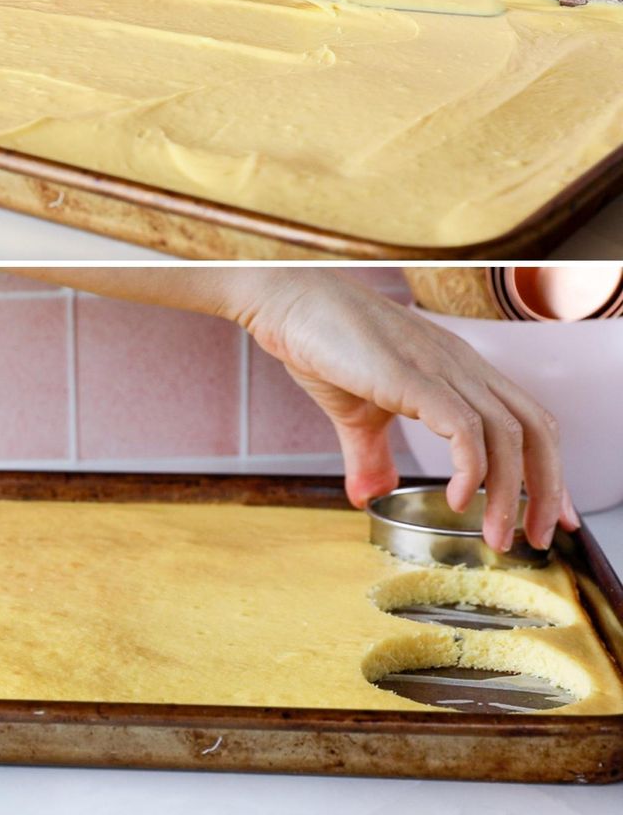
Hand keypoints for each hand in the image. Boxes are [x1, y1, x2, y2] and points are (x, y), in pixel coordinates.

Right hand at [228, 269, 578, 552]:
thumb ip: (371, 454)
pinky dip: (471, 468)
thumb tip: (370, 496)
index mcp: (459, 371)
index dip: (549, 470)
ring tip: (495, 534)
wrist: (290, 303)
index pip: (529, 420)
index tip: (551, 518)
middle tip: (535, 539)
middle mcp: (462, 366)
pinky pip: (463, 426)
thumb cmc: (324, 343)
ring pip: (506, 433)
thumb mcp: (356, 412)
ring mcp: (439, 368)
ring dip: (509, 492)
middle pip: (535, 429)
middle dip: (546, 490)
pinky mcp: (410, 376)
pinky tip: (460, 497)